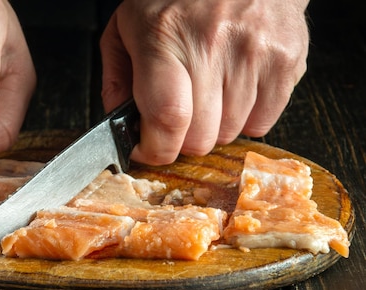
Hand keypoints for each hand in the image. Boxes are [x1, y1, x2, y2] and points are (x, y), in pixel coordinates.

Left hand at [100, 0, 309, 164]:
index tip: (147, 148)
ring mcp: (254, 53)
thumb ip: (117, 80)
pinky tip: (235, 89)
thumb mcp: (127, 26)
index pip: (168, 117)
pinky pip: (262, 123)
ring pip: (230, 134)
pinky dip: (246, 118)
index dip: (156, 148)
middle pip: (200, 138)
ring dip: (215, 126)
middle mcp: (212, 44)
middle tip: (179, 115)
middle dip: (183, 139)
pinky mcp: (286, 60)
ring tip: (209, 91)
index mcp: (164, 36)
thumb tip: (121, 126)